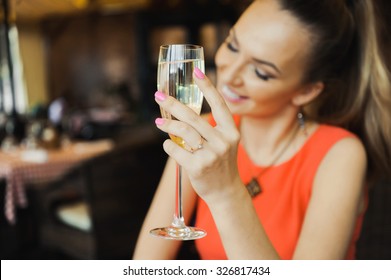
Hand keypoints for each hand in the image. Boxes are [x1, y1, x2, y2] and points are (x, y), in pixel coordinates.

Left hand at [154, 68, 242, 202]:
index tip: (196, 71)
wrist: (225, 191)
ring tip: (158, 122)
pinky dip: (168, 145)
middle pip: (193, 117)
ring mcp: (211, 154)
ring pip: (182, 131)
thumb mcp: (223, 144)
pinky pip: (176, 149)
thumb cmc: (221, 164)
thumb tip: (182, 113)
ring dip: (167, 125)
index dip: (207, 87)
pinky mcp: (198, 167)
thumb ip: (209, 129)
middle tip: (159, 96)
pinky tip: (168, 145)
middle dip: (173, 104)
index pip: (219, 104)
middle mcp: (223, 141)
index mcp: (231, 132)